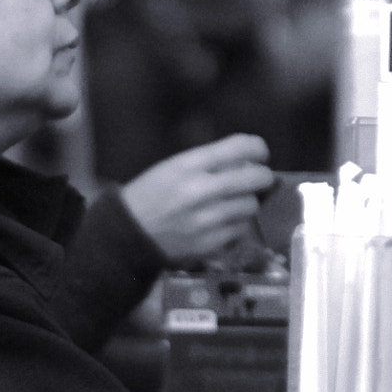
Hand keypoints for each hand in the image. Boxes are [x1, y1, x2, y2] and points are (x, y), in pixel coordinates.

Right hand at [120, 134, 273, 266]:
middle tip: (257, 178)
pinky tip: (223, 221)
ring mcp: (206, 220)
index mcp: (189, 165)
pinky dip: (236, 224)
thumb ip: (210, 161)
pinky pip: (241, 229)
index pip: (240, 147)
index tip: (259, 153)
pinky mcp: (209, 244)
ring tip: (234, 201)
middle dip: (261, 176)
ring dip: (247, 201)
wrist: (130, 233)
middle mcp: (201, 190)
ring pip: (251, 205)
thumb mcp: (175, 166)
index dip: (258, 148)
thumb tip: (248, 161)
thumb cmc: (152, 193)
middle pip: (256, 178)